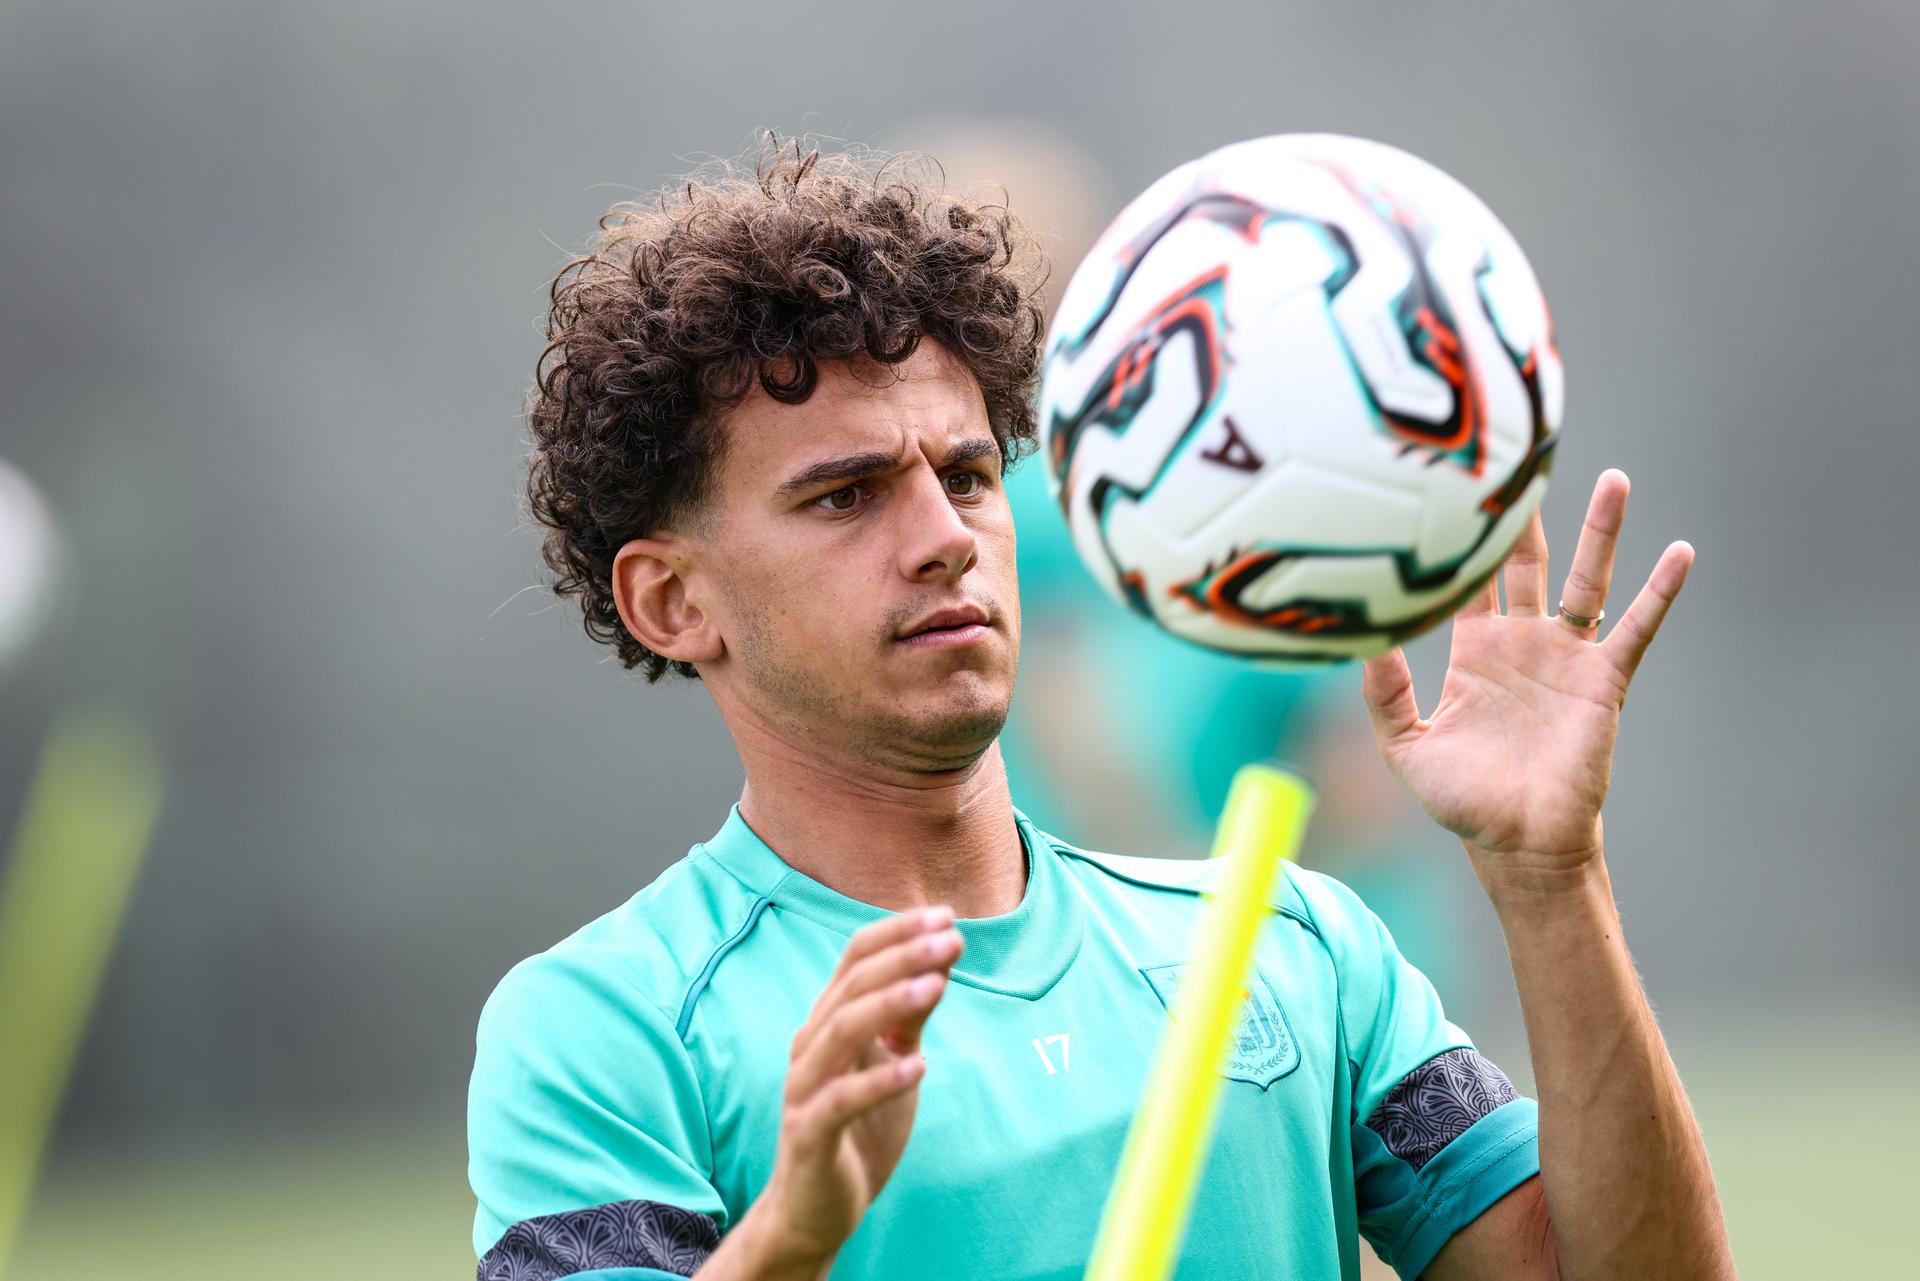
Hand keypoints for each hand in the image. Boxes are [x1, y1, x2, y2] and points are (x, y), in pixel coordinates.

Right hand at [745, 907, 962, 1271]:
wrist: (815, 1210)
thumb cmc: (858, 1129)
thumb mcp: (894, 1062)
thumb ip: (909, 1017)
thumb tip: (943, 958)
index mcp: (827, 1021)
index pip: (855, 958)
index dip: (898, 933)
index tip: (946, 915)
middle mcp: (809, 1046)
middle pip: (852, 986)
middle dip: (904, 957)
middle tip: (952, 938)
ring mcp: (804, 1089)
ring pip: (841, 1032)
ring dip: (890, 1004)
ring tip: (936, 986)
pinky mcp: (809, 1134)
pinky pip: (841, 1101)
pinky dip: (879, 1081)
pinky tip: (919, 1066)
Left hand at [1359, 470, 1692, 870]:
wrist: (1518, 844)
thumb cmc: (1462, 801)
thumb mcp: (1406, 746)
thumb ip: (1382, 693)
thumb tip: (1362, 638)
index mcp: (1474, 652)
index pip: (1468, 581)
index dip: (1462, 540)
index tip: (1453, 487)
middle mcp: (1522, 644)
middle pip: (1529, 563)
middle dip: (1528, 516)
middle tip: (1526, 455)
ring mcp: (1566, 658)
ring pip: (1587, 580)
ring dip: (1602, 532)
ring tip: (1615, 480)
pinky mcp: (1603, 680)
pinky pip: (1636, 628)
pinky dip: (1660, 591)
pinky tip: (1681, 552)